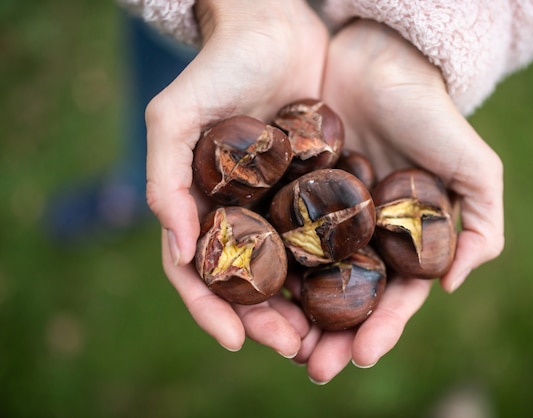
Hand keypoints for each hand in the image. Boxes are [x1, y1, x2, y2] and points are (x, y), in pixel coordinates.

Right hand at [144, 0, 327, 354]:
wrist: (274, 29)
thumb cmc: (217, 68)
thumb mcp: (173, 116)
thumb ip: (165, 178)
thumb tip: (181, 250)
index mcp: (202, 207)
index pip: (198, 272)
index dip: (210, 309)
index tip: (234, 340)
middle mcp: (241, 215)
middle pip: (249, 284)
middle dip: (266, 321)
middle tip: (294, 347)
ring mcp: (280, 206)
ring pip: (291, 271)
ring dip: (304, 309)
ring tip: (326, 336)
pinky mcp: (318, 190)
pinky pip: (326, 237)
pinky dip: (335, 268)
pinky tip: (354, 289)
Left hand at [294, 19, 503, 382]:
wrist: (380, 60)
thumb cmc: (431, 114)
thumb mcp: (474, 169)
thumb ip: (482, 226)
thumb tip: (453, 285)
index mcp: (402, 242)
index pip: (393, 298)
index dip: (381, 330)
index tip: (362, 356)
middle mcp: (361, 238)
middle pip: (346, 299)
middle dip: (333, 337)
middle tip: (313, 366)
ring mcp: (323, 219)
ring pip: (307, 278)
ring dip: (295, 315)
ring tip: (280, 344)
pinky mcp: (291, 194)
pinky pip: (277, 235)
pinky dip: (268, 265)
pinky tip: (255, 289)